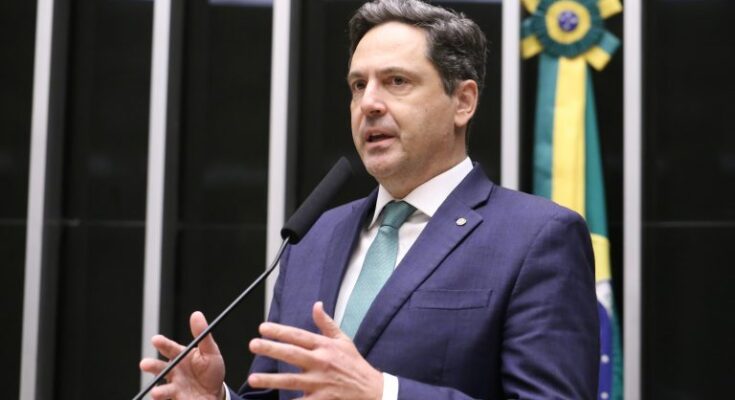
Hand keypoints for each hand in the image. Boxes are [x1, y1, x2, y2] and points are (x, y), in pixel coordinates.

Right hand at [139, 311, 225, 399]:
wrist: (216, 393)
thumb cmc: (211, 370)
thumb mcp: (211, 351)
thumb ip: (202, 334)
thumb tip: (196, 315)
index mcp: (181, 356)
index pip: (169, 348)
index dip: (162, 343)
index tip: (156, 340)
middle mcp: (174, 371)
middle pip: (160, 368)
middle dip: (151, 366)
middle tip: (145, 364)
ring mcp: (174, 386)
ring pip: (163, 388)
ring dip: (158, 391)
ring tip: (156, 393)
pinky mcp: (176, 399)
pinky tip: (160, 399)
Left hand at [248, 302, 382, 399]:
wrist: (371, 390)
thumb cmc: (354, 364)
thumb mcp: (343, 340)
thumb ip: (326, 323)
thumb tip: (316, 305)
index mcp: (325, 347)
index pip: (299, 336)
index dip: (280, 331)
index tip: (262, 328)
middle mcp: (321, 363)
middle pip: (292, 354)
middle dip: (271, 349)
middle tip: (253, 344)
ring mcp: (320, 383)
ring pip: (291, 380)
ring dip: (271, 380)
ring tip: (253, 378)